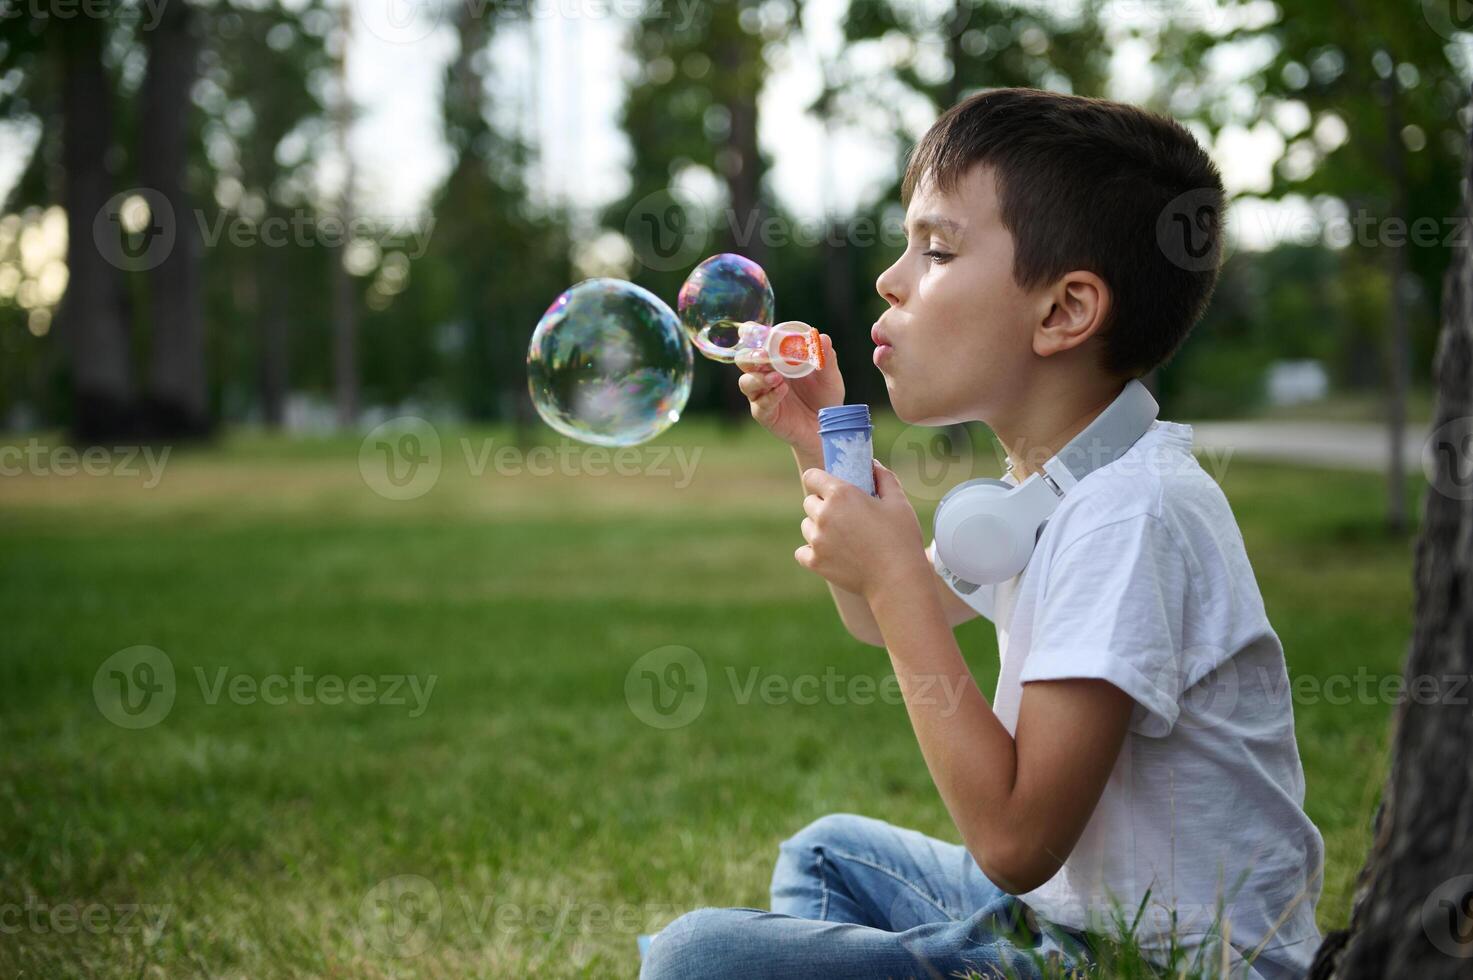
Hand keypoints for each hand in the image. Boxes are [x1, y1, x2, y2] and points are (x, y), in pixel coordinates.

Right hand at [736, 332, 842, 457]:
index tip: (752, 328)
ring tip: (777, 378)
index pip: (758, 343)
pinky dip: (770, 396)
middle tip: (764, 356)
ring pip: (746, 383)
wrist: (827, 427)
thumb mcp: (830, 377)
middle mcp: (765, 374)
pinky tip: (782, 391)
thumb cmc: (825, 397)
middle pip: (744, 361)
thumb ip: (826, 358)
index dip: (750, 334)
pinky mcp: (765, 414)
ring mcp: (762, 395)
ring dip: (758, 377)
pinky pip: (760, 404)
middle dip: (750, 356)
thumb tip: (823, 338)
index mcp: (777, 360)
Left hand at [795, 460, 928, 600]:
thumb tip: (872, 465)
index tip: (830, 487)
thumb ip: (883, 478)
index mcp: (841, 494)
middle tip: (844, 515)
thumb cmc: (901, 538)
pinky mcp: (815, 562)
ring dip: (818, 527)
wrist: (897, 580)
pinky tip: (830, 552)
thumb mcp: (898, 501)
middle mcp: (824, 515)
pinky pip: (802, 551)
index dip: (820, 480)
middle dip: (823, 504)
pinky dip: (813, 551)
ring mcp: (817, 540)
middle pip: (809, 501)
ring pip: (806, 526)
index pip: (812, 476)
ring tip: (842, 536)